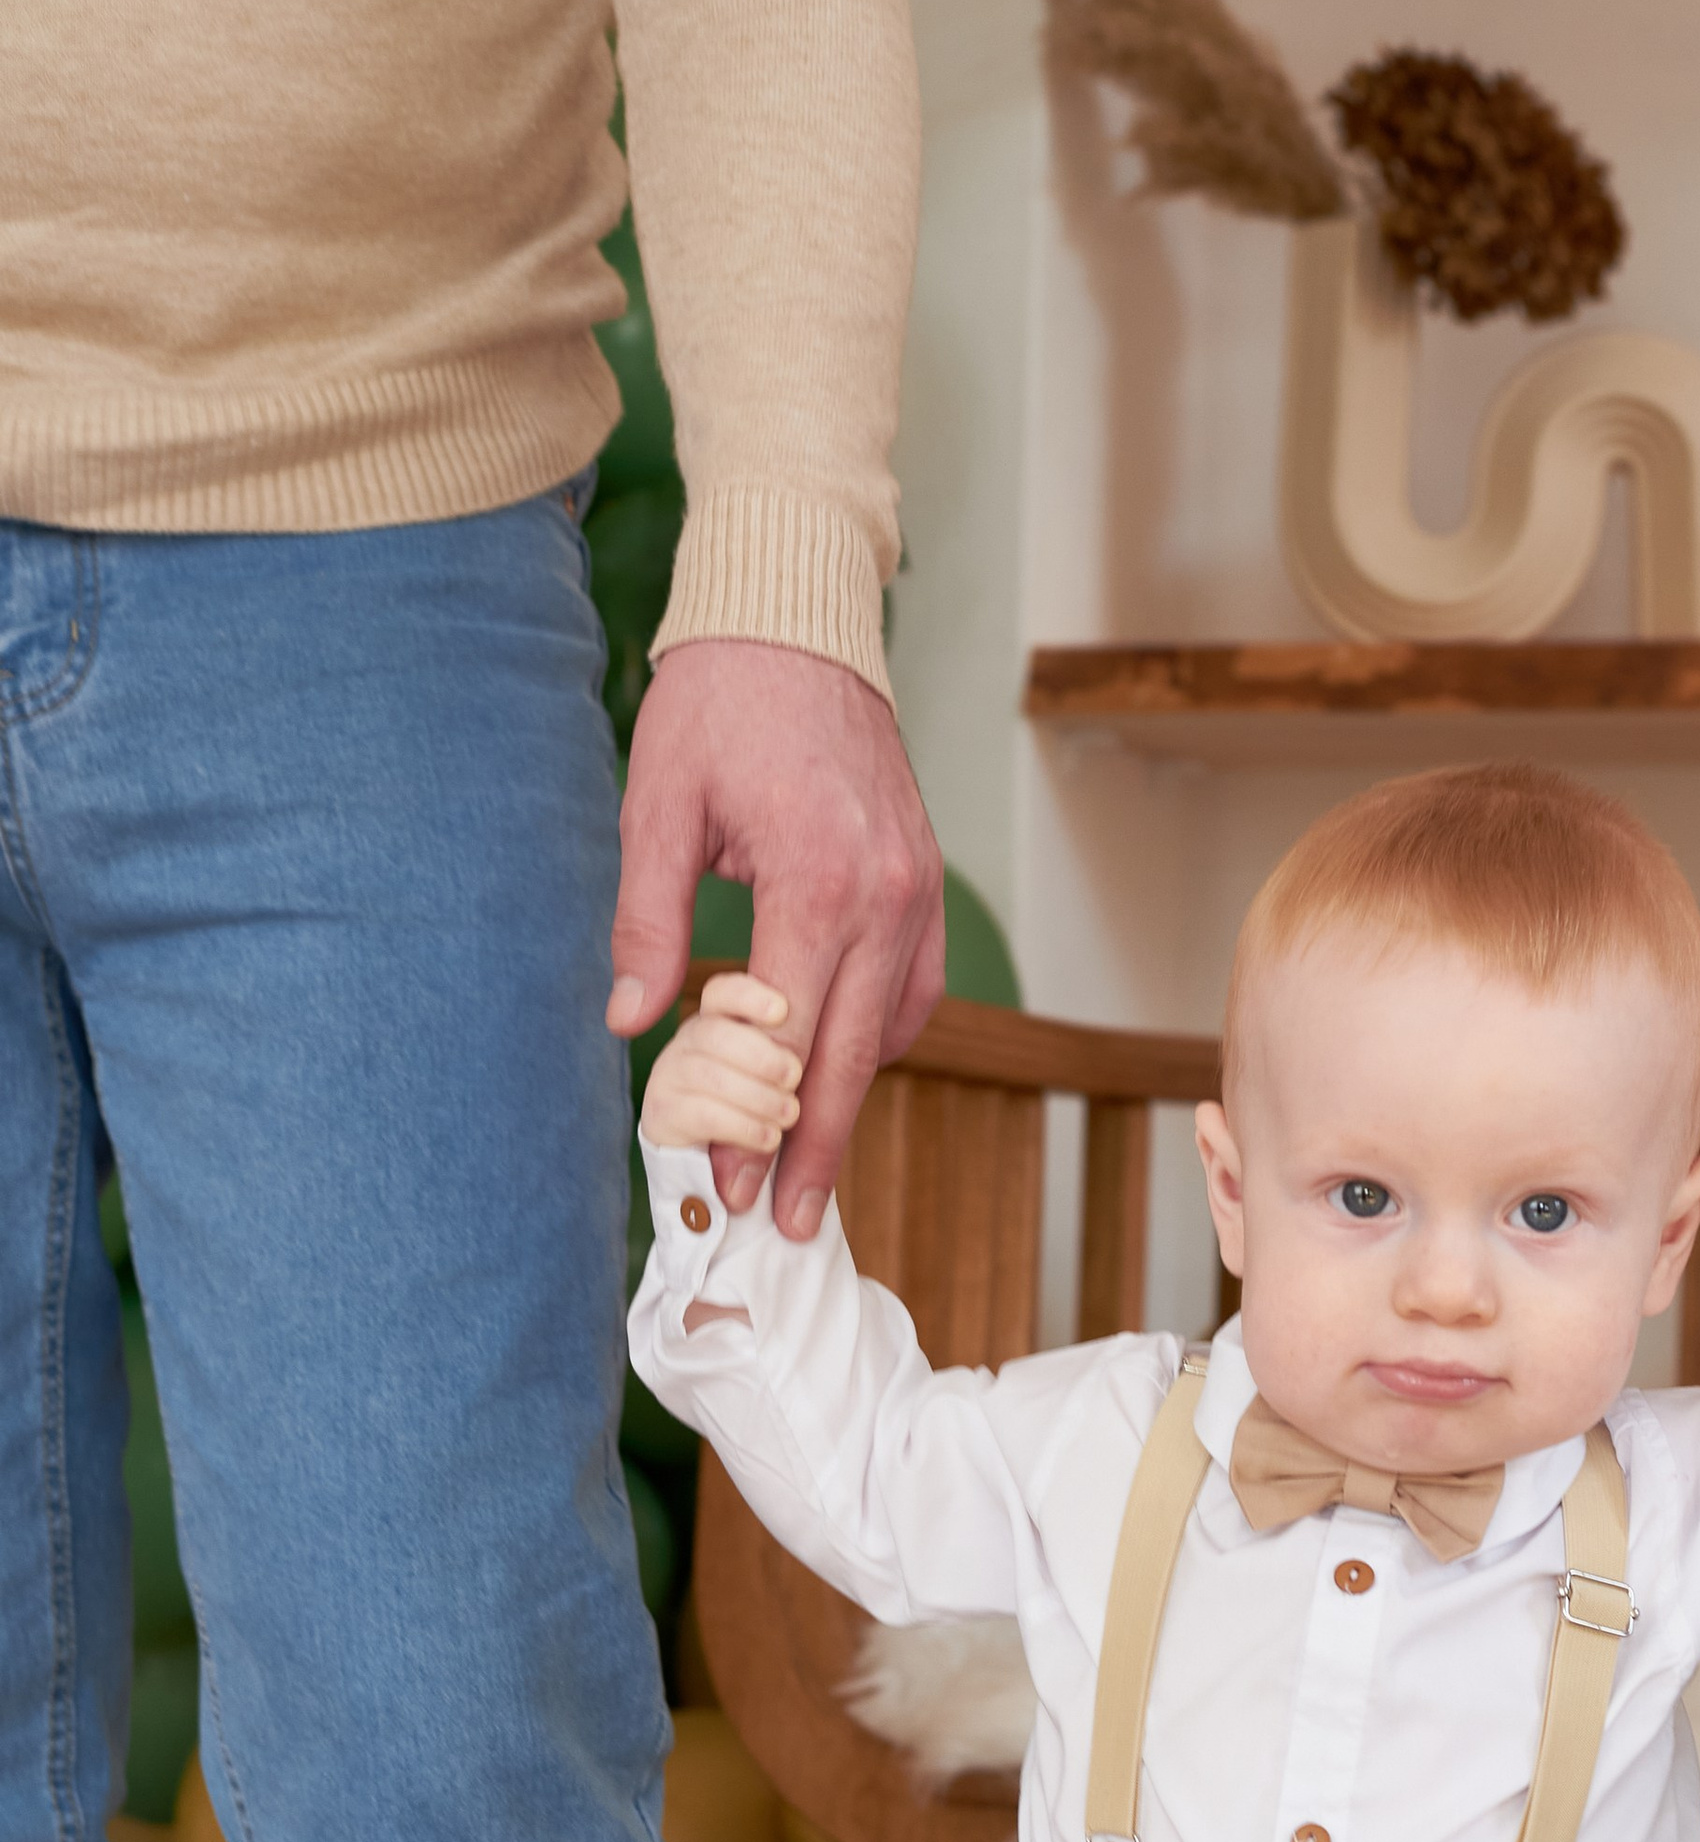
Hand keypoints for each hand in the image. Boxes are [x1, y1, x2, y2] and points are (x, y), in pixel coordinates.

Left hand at [610, 638, 944, 1241]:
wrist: (798, 617)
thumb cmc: (721, 701)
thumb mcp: (658, 804)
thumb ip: (649, 919)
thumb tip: (634, 1023)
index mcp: (815, 880)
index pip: (785, 1039)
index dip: (755, 1126)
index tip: (725, 1186)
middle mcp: (884, 897)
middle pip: (850, 1061)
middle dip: (812, 1152)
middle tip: (782, 1224)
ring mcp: (916, 891)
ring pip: (889, 1033)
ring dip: (848, 1100)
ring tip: (804, 1163)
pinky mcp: (924, 881)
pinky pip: (912, 991)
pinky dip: (875, 1038)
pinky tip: (836, 1066)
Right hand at [640, 973, 798, 1158]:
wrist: (701, 1153)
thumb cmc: (751, 1104)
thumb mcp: (770, 1075)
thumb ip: (784, 1060)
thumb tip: (804, 1065)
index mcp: (715, 1020)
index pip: (721, 992)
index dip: (749, 996)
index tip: (782, 1010)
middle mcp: (687, 1041)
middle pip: (715, 1033)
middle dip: (762, 1056)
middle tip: (794, 1078)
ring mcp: (670, 1075)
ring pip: (711, 1076)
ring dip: (759, 1096)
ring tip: (789, 1115)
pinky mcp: (664, 1113)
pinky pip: (704, 1114)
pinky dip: (744, 1127)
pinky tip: (769, 1137)